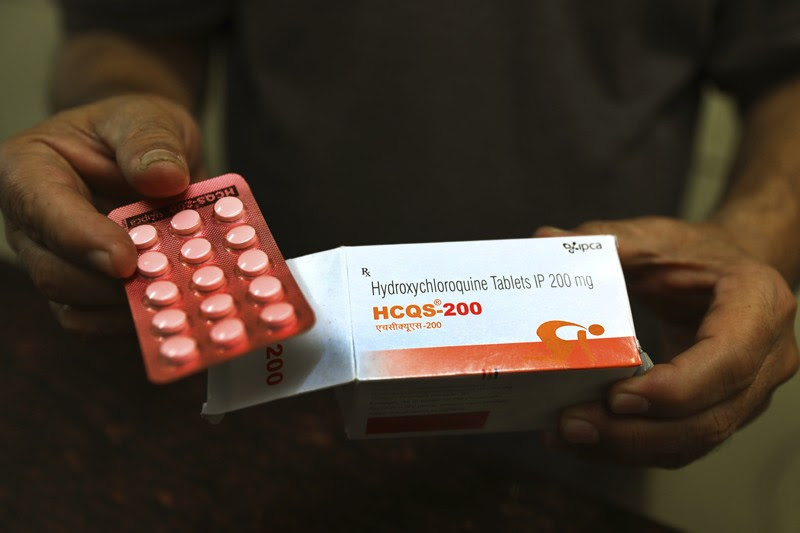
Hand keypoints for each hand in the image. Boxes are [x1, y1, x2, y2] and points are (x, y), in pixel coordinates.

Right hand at [0, 95, 202, 334]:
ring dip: (131, 309)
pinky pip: (101, 325)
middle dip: (115, 286)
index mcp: (29, 170)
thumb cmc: (137, 132)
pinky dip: (139, 323)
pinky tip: (178, 310)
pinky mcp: (83, 294)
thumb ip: (151, 142)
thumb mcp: (148, 118)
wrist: (147, 157)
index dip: (84, 240)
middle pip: (56, 273)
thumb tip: (165, 179)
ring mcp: (53, 264)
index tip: (127, 260)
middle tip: (170, 285)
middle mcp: (31, 225)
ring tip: (181, 298)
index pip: (43, 211)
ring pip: (78, 309)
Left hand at [535, 217, 798, 467]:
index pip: (728, 360)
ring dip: (626, 448)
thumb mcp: (653, 238)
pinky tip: (583, 440)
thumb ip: (602, 240)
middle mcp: (766, 357)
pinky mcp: (721, 412)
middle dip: (636, 432)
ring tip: (566, 435)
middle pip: (708, 416)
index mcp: (758, 305)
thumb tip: (544, 240)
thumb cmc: (693, 253)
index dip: (675, 389)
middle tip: (572, 424)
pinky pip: (680, 444)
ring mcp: (749, 393)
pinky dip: (630, 448)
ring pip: (693, 441)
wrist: (727, 271)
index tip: (617, 397)